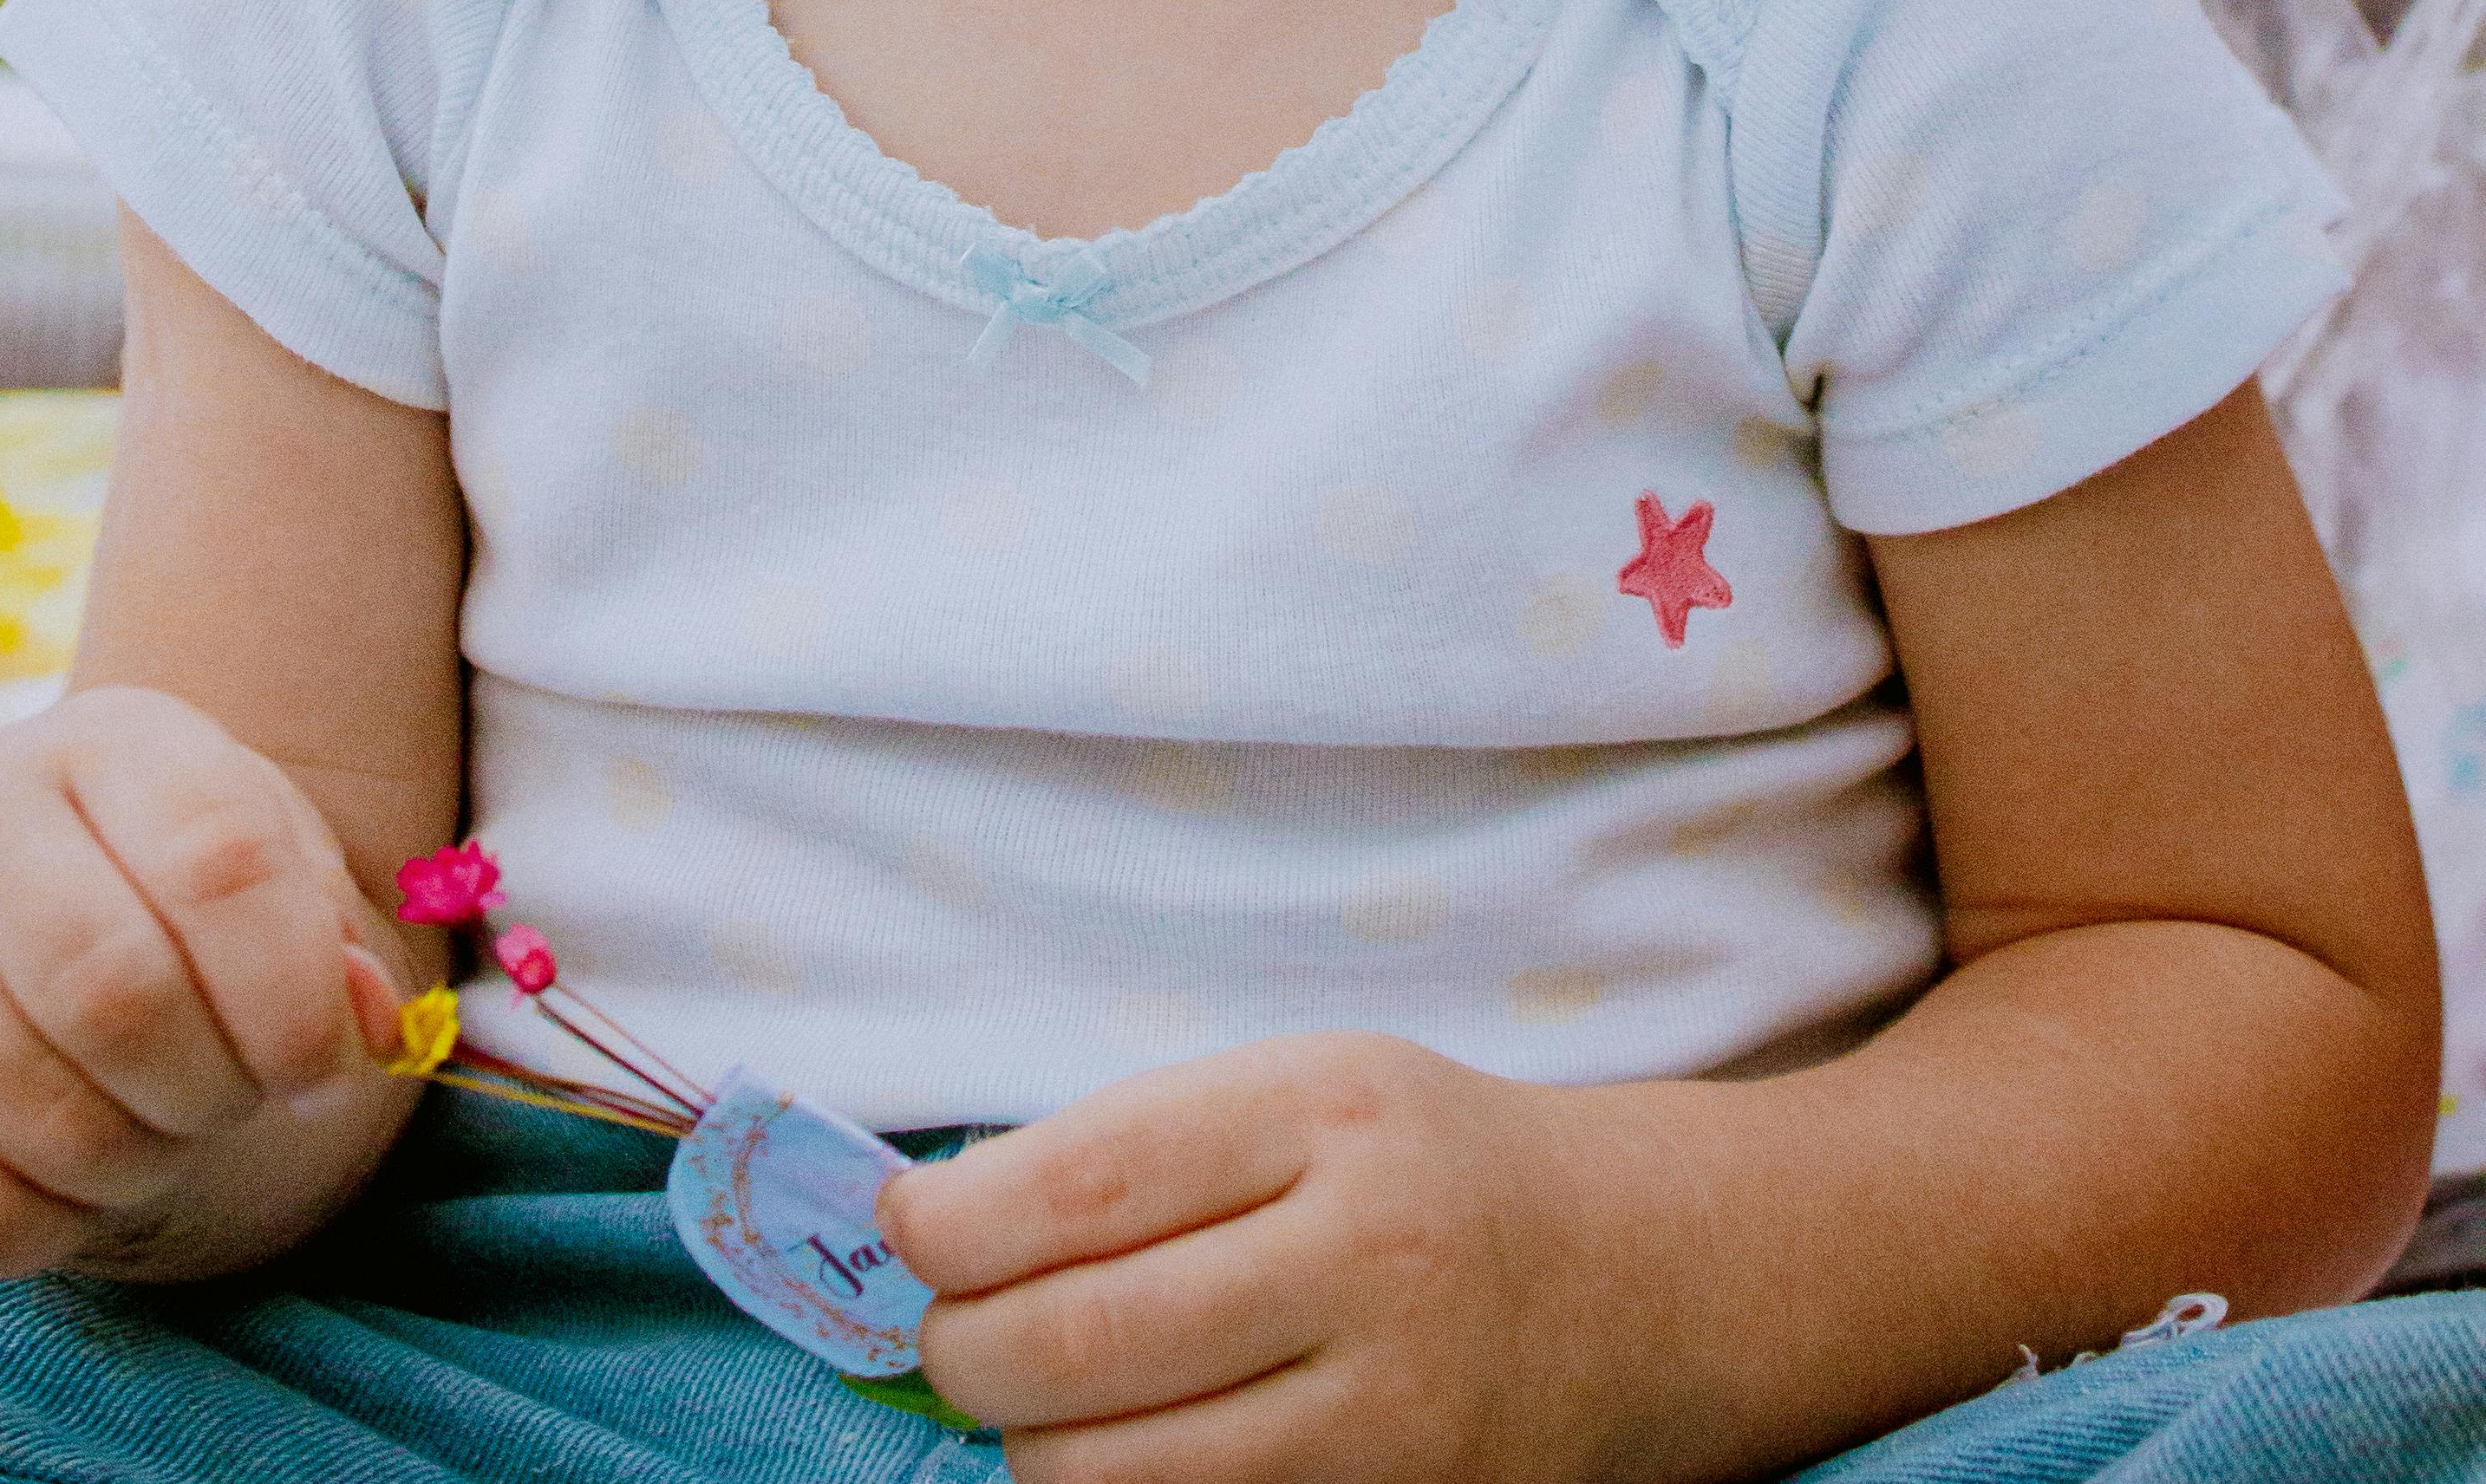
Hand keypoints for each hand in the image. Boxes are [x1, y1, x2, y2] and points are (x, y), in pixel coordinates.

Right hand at [0, 686, 416, 1280]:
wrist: (61, 948)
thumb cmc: (194, 920)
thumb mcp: (287, 898)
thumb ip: (338, 959)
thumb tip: (362, 1030)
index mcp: (106, 738)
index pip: (219, 862)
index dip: (295, 999)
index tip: (324, 1063)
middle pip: (114, 990)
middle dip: (210, 1089)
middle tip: (227, 1100)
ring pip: (36, 1113)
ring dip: (135, 1163)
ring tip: (148, 1126)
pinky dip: (44, 1233)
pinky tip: (61, 1180)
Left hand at [880, 1033, 1652, 1483]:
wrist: (1632, 1281)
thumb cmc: (1421, 1163)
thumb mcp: (1300, 1091)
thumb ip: (1140, 1147)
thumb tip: (942, 1224)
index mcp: (1324, 1113)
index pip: (1082, 1184)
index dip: (952, 1226)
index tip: (906, 1233)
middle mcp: (1364, 1262)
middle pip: (1079, 1344)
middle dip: (965, 1351)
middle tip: (950, 1332)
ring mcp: (1389, 1417)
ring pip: (1117, 1476)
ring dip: (1031, 1445)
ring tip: (1038, 1395)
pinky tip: (1124, 1448)